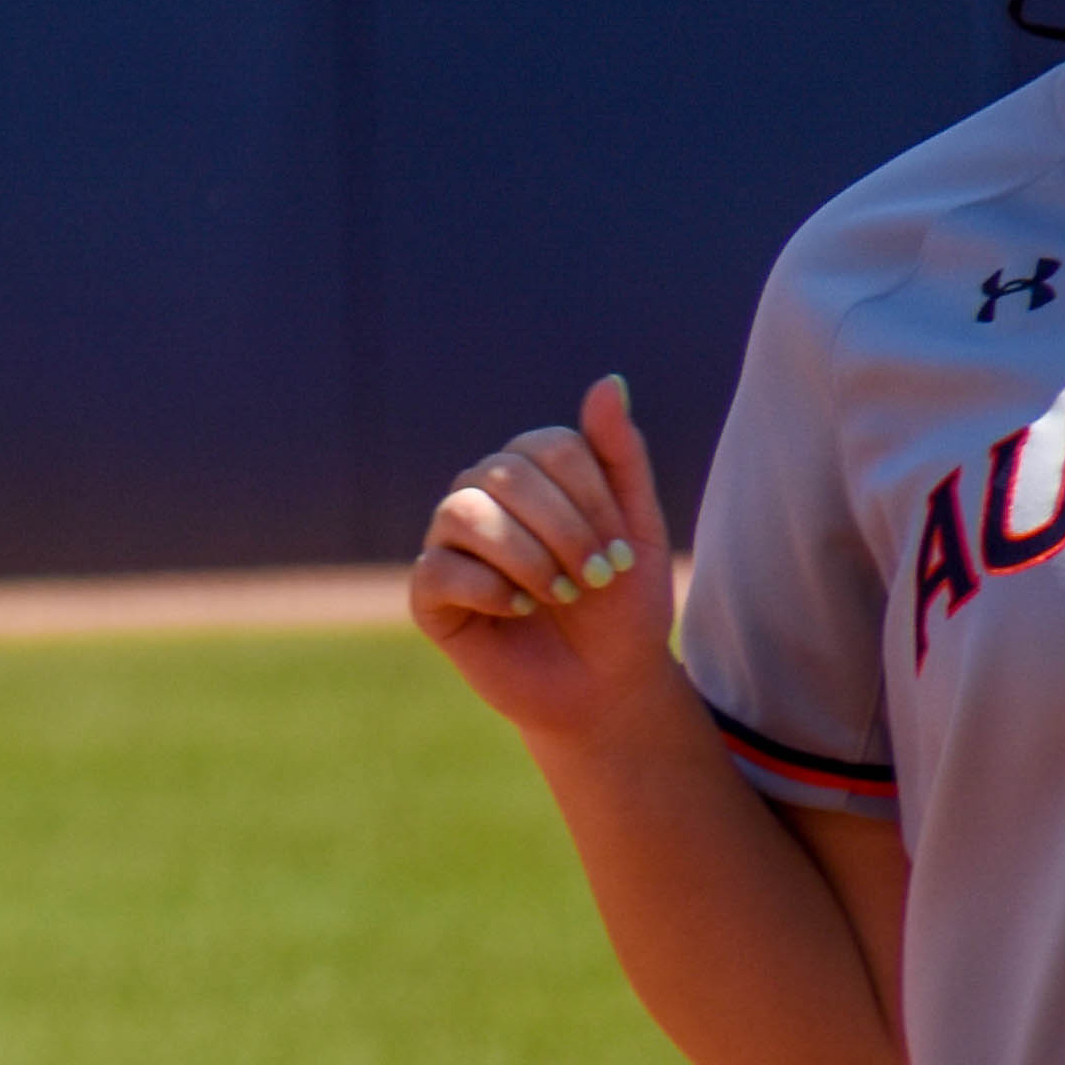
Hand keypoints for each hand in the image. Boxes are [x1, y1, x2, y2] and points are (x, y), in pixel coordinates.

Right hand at [411, 375, 683, 740]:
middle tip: (596, 578)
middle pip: (506, 474)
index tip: (621, 551)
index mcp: (530, 472)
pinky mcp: (428, 593)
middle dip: (565, 531)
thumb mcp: (636, 526)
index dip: (591, 498)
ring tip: (559, 595)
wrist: (605, 684)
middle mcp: (481, 496)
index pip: (550, 447)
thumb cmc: (621, 605)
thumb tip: (608, 380)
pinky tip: (519, 611)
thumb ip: (619, 454)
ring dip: (527, 558)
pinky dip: (490, 590)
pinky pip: (440, 569)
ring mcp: (449, 544)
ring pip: (465, 512)